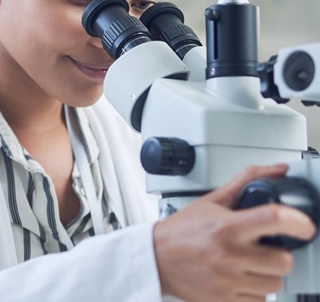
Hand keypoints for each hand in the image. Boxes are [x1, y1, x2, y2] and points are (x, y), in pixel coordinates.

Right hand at [153, 164, 316, 301]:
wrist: (154, 259)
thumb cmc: (181, 231)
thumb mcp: (211, 201)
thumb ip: (246, 182)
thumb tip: (278, 170)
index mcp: (226, 227)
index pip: (274, 219)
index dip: (298, 222)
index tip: (305, 226)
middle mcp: (228, 255)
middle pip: (284, 261)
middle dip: (279, 255)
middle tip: (264, 249)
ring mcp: (227, 281)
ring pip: (275, 284)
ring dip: (267, 274)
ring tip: (249, 264)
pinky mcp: (224, 301)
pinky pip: (259, 301)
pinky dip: (254, 291)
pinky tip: (240, 278)